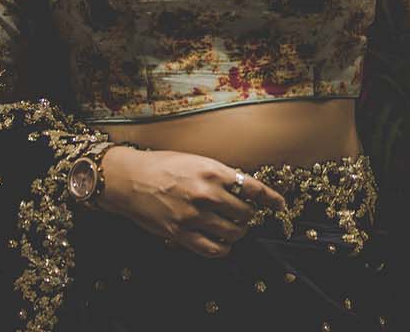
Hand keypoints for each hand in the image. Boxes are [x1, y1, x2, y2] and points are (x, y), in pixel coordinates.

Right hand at [99, 146, 287, 256]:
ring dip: (238, 233)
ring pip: (232, 233)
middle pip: (246, 214)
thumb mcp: (197, 161)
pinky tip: (222, 244)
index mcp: (213, 172)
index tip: (280, 205)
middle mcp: (206, 194)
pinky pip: (212, 249)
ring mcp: (193, 216)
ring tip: (234, 229)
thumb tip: (244, 188)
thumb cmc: (163, 165)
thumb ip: (221, 175)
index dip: (271, 199)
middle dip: (249, 216)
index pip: (254, 188)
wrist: (129, 179)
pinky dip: (223, 249)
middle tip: (245, 215)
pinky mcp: (180, 234)